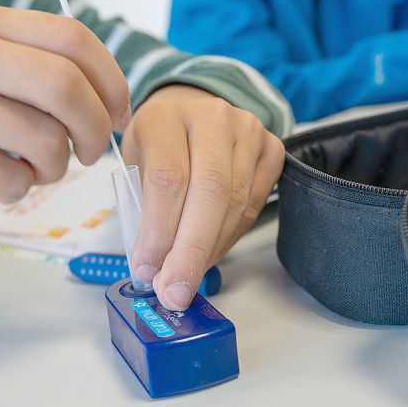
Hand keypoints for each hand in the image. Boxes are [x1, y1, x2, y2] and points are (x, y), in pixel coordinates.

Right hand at [0, 3, 130, 249]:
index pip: (73, 38)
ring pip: (45, 140)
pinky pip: (12, 180)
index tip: (118, 114)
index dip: (111, 81)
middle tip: (91, 152)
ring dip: (55, 167)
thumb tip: (116, 103)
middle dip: (96, 129)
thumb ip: (39, 69)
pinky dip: (19, 189)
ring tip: (34, 168)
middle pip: (66, 85)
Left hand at [121, 85, 284, 310]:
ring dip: (210, 250)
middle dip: (190, 250)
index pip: (168, 178)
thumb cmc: (156, 146)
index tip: (147, 269)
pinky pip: (255, 204)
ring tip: (187, 276)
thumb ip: (143, 208)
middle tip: (174, 291)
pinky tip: (208, 253)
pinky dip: (230, 237)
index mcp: (165, 116)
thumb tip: (154, 269)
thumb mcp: (135, 165)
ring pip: (236, 202)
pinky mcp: (272, 147)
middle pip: (210, 191)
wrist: (190, 115)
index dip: (159, 231)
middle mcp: (212, 116)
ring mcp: (248, 129)